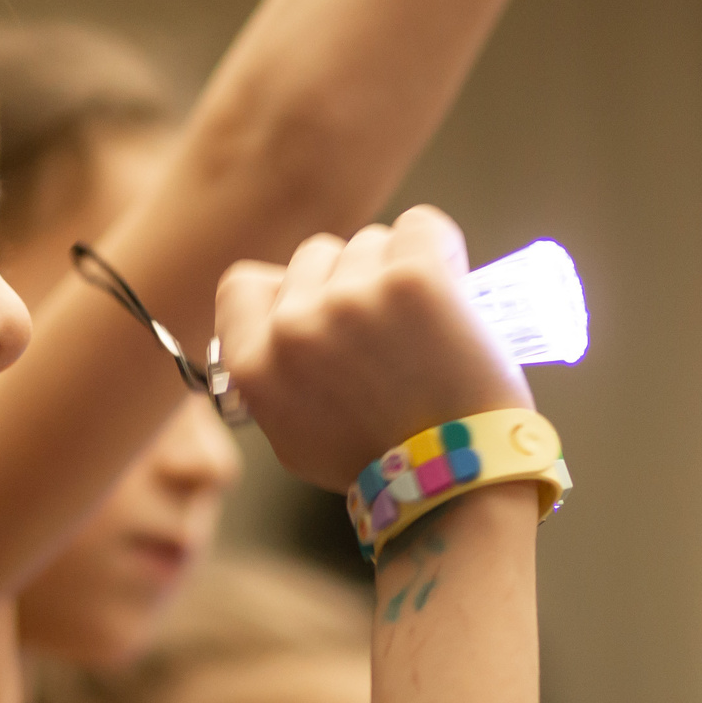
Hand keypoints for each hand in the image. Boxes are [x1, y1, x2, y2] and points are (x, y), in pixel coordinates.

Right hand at [212, 205, 529, 492]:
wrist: (458, 476)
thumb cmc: (379, 459)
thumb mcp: (290, 434)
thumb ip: (271, 374)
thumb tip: (277, 322)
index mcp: (254, 364)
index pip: (243, 284)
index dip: (284, 291)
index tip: (316, 309)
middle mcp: (294, 327)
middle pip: (314, 256)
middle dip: (348, 282)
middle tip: (385, 331)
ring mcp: (352, 299)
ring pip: (369, 242)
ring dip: (394, 270)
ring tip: (421, 326)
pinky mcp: (413, 279)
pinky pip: (421, 226)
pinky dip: (438, 249)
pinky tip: (451, 291)